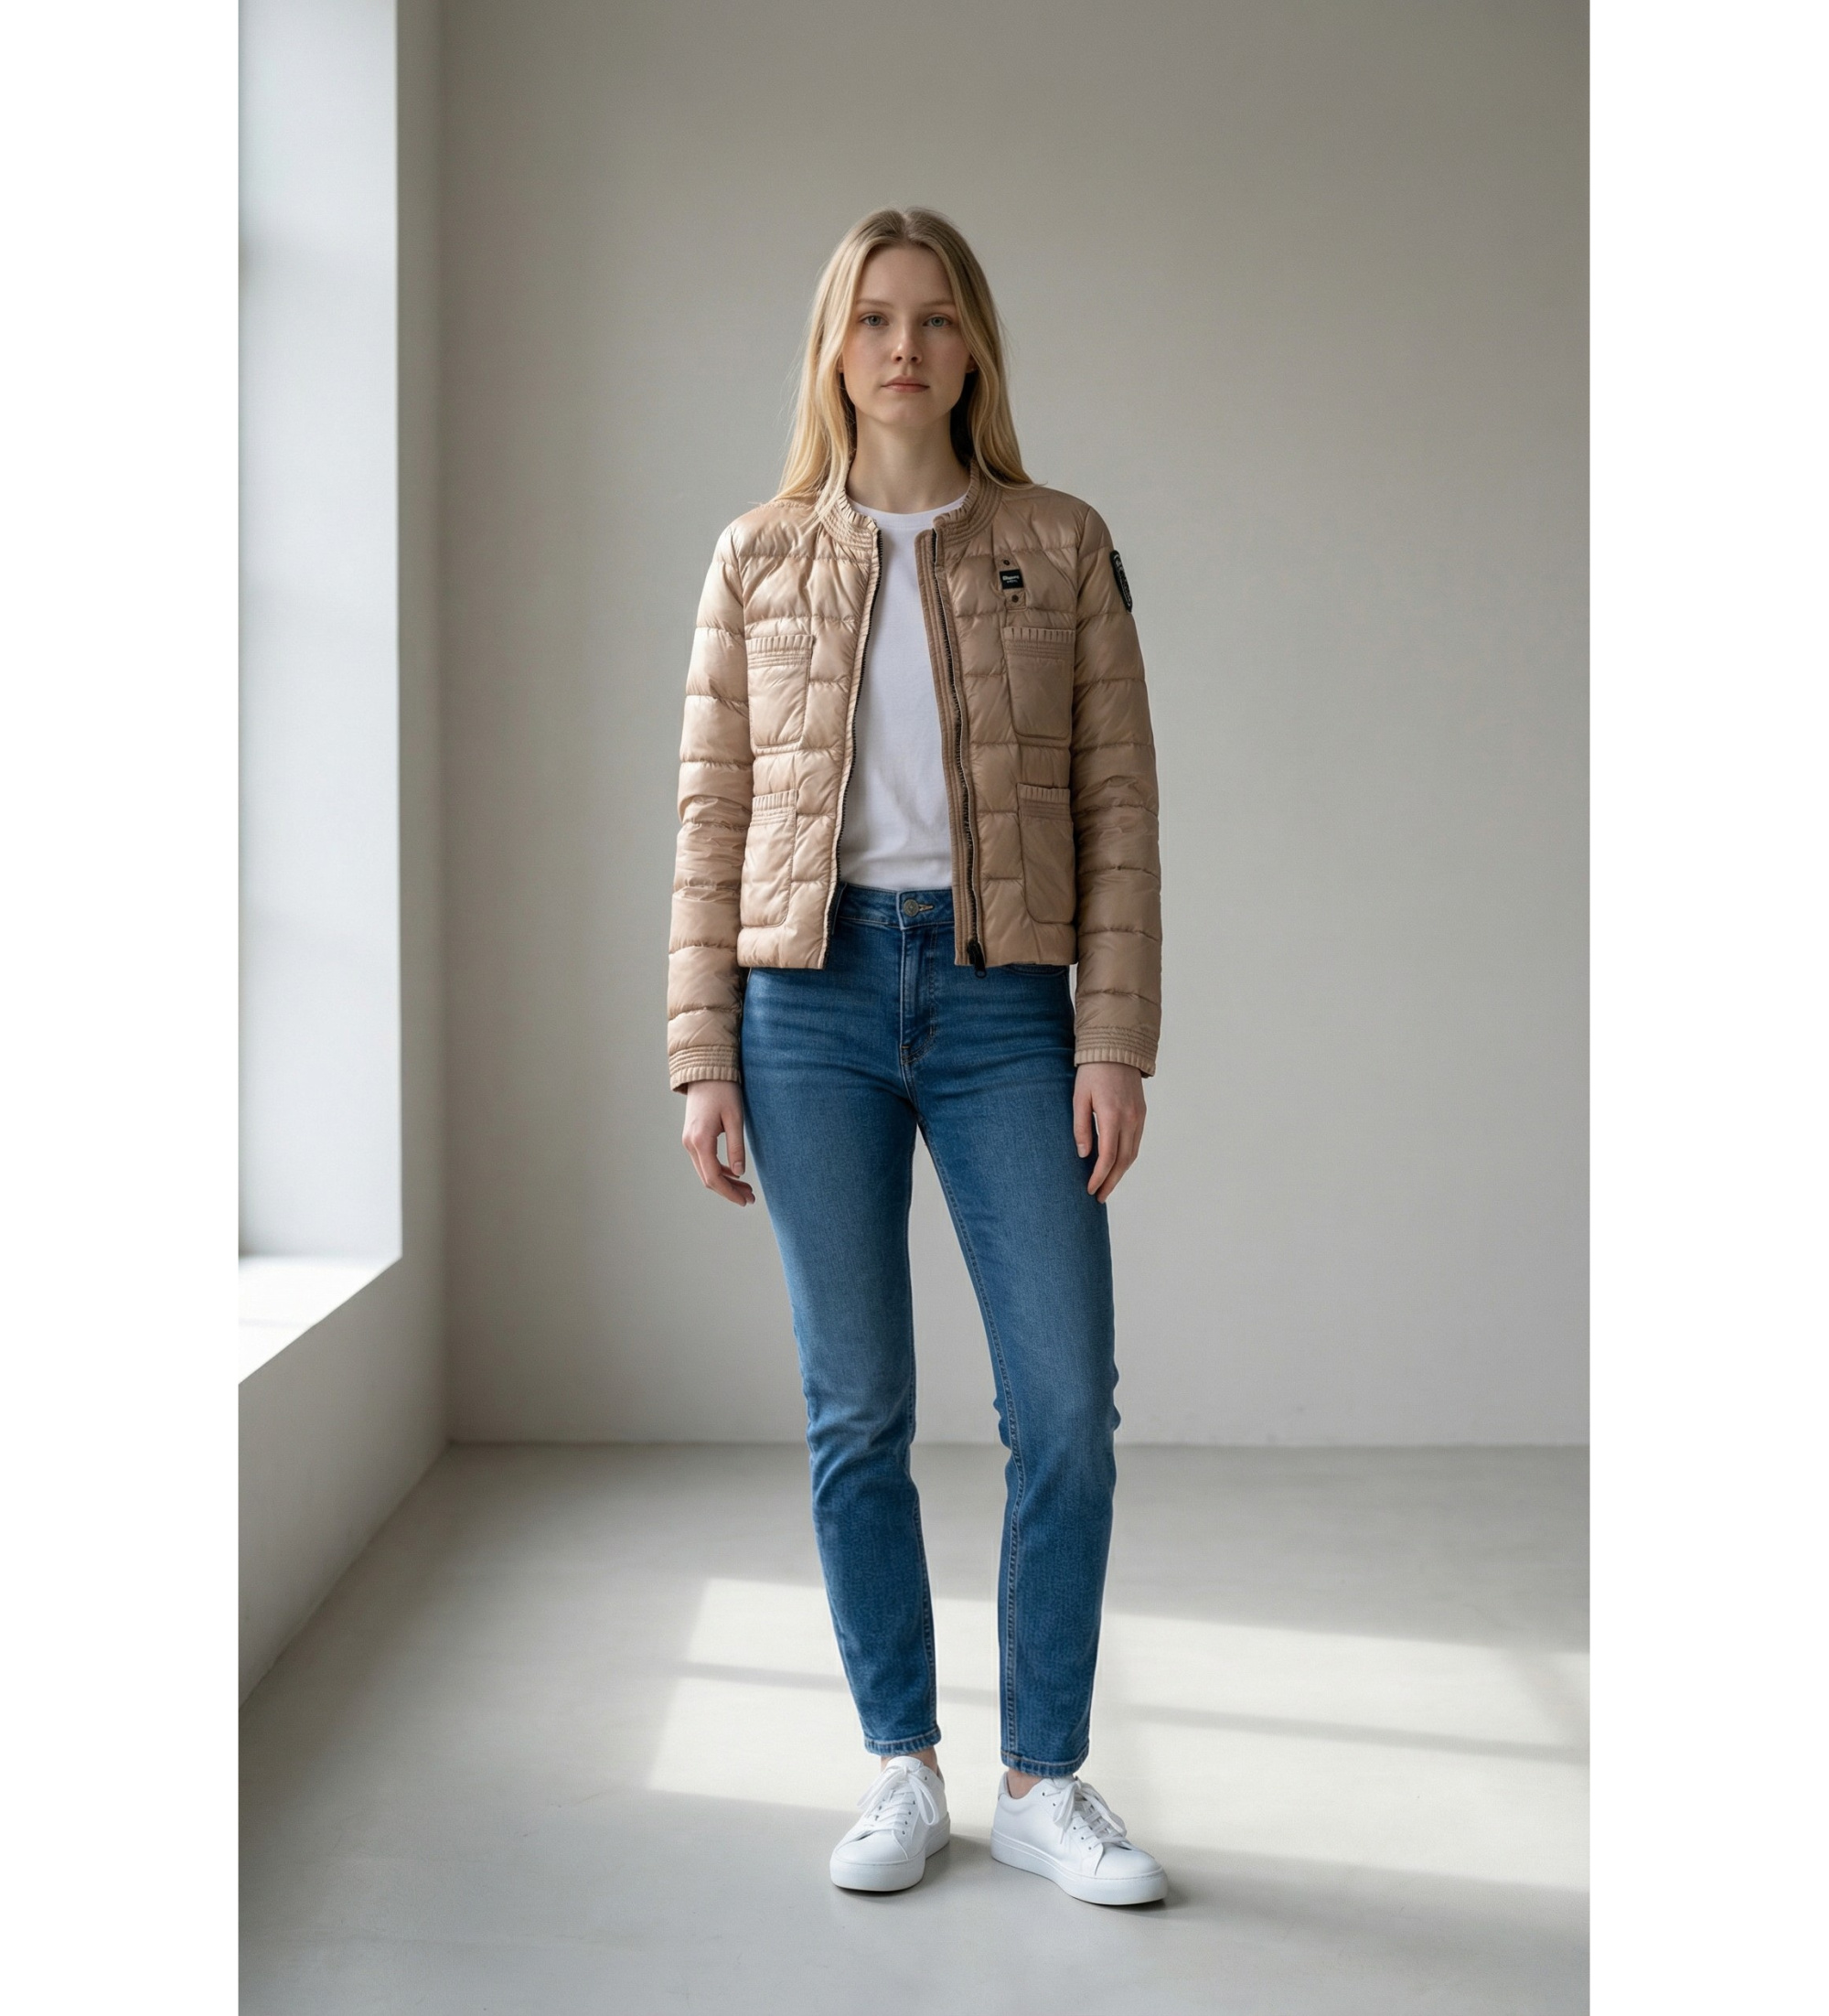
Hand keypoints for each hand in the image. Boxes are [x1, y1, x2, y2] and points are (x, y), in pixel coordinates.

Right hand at [681, 1079, 754, 1204]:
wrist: (706, 1072)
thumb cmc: (724, 1091)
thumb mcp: (735, 1119)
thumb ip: (736, 1147)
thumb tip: (740, 1173)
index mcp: (701, 1141)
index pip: (714, 1178)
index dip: (729, 1193)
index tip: (745, 1201)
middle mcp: (691, 1144)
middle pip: (708, 1178)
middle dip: (729, 1191)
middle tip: (750, 1198)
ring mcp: (689, 1141)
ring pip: (705, 1171)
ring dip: (725, 1182)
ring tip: (746, 1189)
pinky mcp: (693, 1137)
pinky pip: (704, 1161)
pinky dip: (719, 1170)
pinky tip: (735, 1173)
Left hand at [1073, 1063, 1145, 1201]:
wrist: (1117, 1049)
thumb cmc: (1092, 1072)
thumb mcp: (1079, 1098)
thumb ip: (1081, 1127)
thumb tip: (1083, 1154)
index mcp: (1112, 1116)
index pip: (1107, 1157)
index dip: (1099, 1177)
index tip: (1089, 1189)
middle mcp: (1130, 1119)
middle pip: (1123, 1161)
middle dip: (1111, 1182)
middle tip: (1099, 1197)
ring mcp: (1139, 1117)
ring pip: (1132, 1154)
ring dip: (1120, 1173)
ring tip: (1107, 1185)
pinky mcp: (1142, 1113)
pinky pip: (1136, 1142)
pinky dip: (1127, 1158)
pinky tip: (1117, 1165)